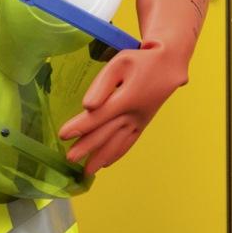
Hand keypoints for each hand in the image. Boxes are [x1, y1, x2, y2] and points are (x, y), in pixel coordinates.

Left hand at [58, 42, 187, 174]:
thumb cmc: (141, 61)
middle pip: (106, 133)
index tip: (63, 135)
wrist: (169, 66)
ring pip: (117, 143)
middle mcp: (132, 114)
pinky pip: (129, 143)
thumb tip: (88, 106)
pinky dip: (117, 154)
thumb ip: (102, 84)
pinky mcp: (142, 124)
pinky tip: (106, 163)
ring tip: (86, 171)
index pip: (98, 116)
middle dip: (87, 147)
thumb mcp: (120, 64)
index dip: (80, 126)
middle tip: (69, 159)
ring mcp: (139, 122)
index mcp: (125, 98)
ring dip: (101, 157)